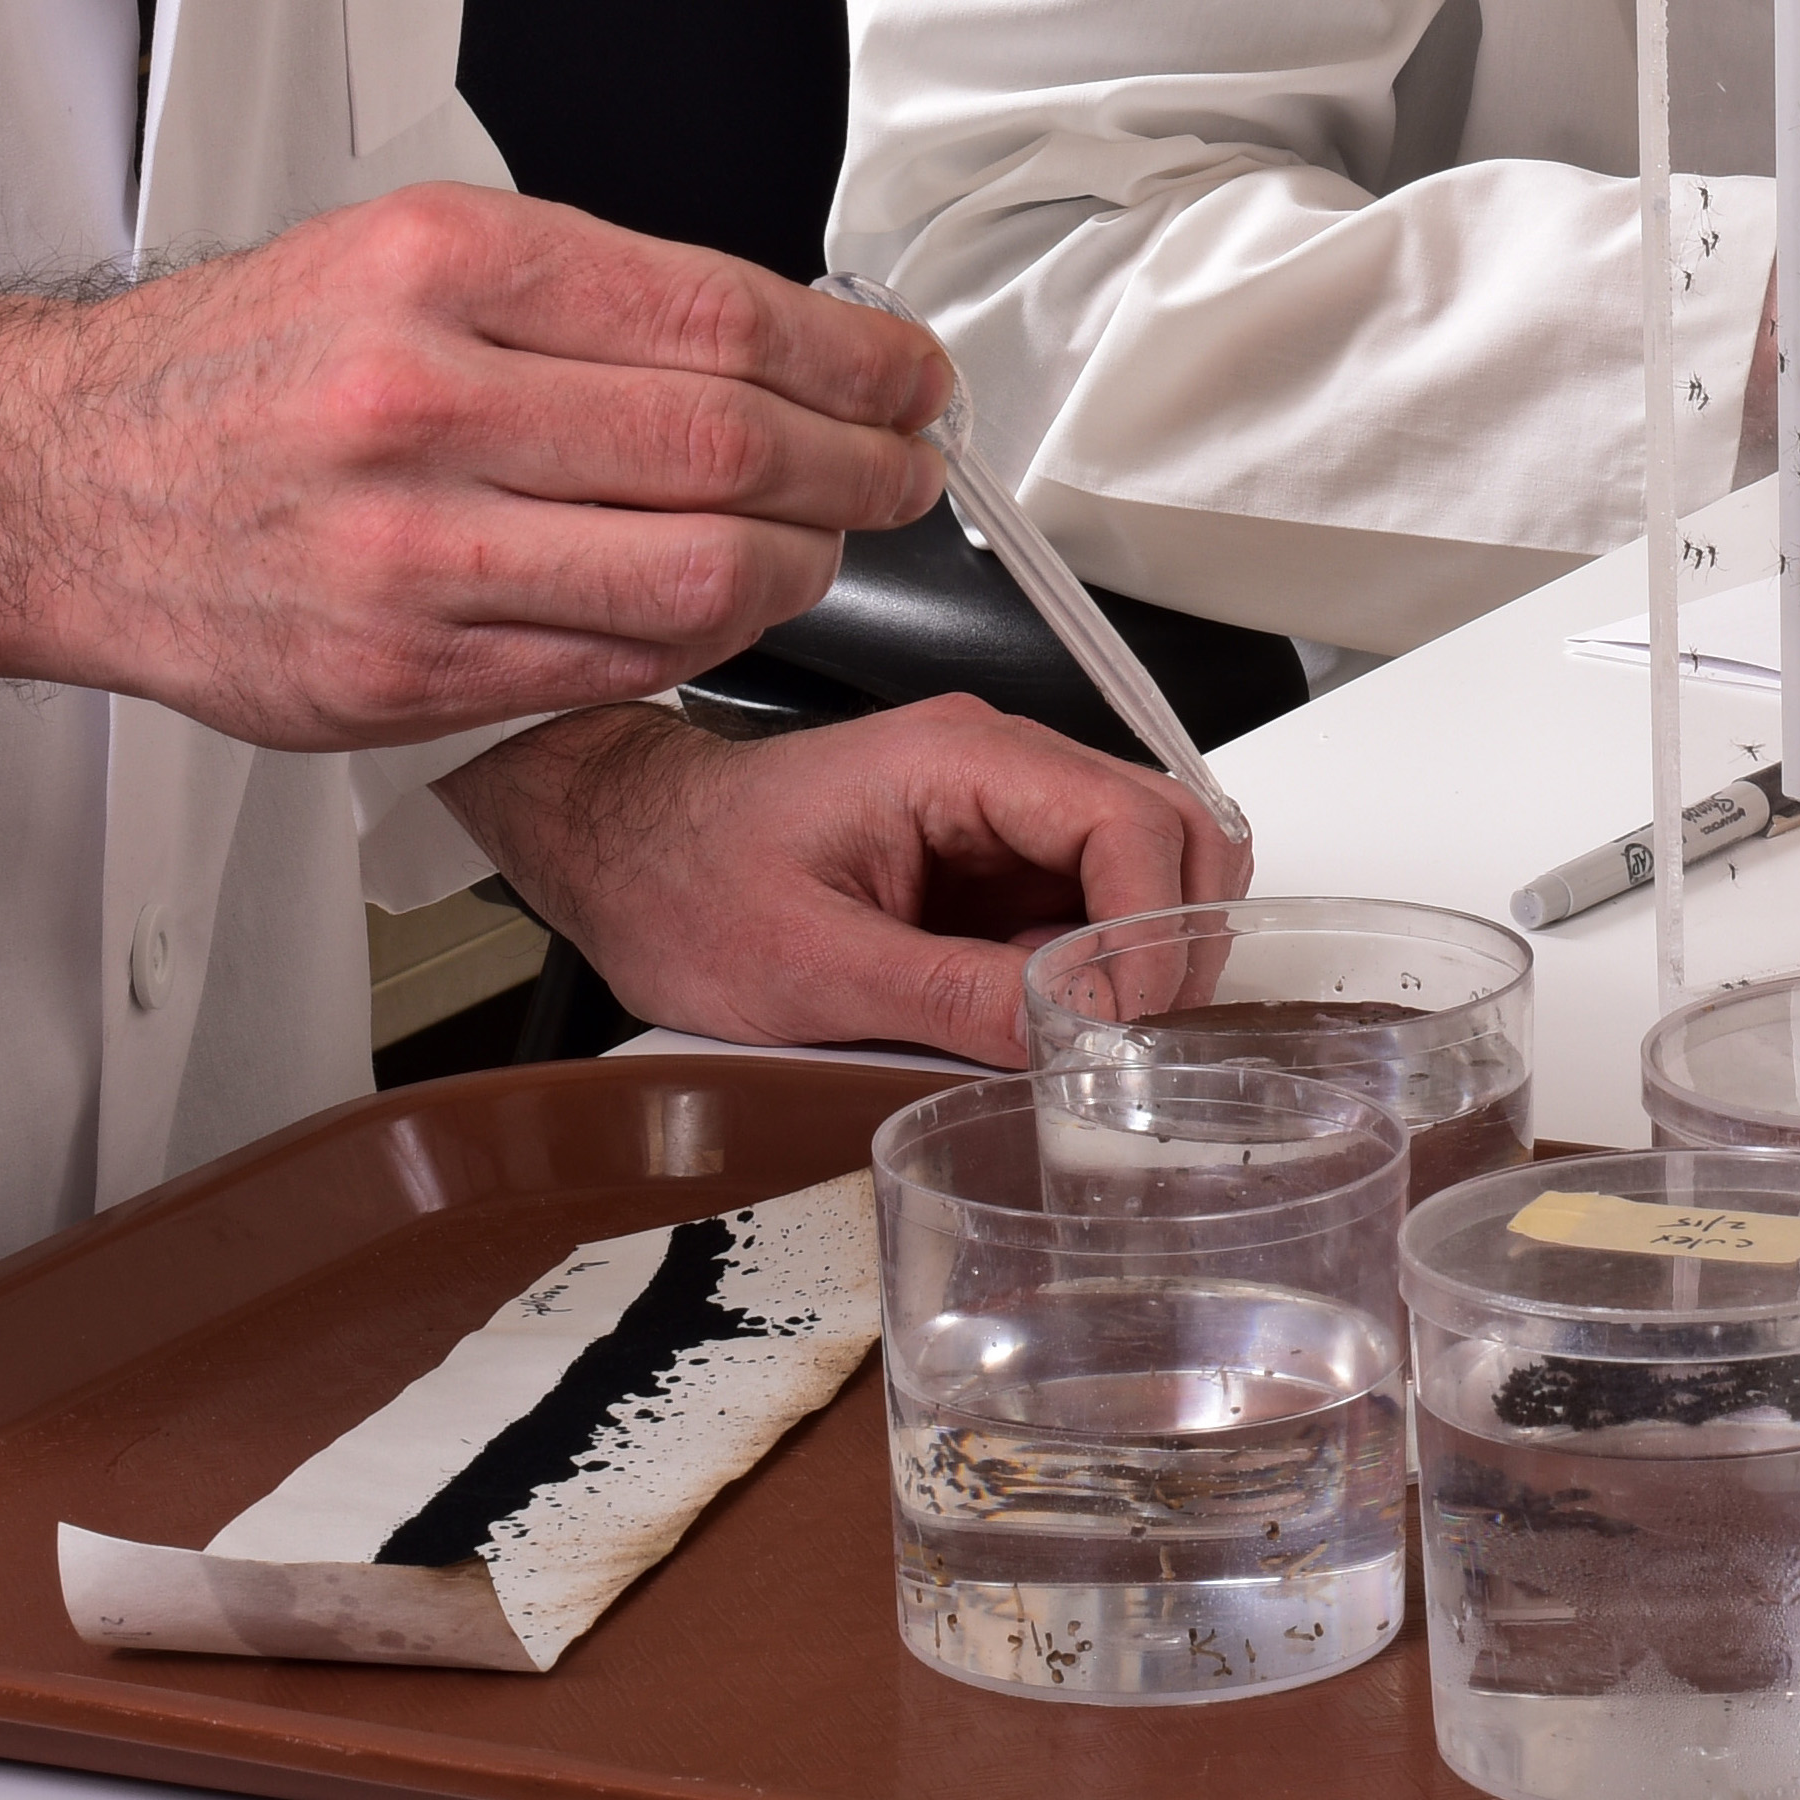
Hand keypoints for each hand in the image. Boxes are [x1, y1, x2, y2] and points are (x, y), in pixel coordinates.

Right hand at [0, 186, 953, 747]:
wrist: (62, 480)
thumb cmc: (234, 371)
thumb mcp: (394, 252)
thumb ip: (574, 295)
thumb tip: (770, 340)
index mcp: (437, 269)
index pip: (715, 315)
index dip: (852, 355)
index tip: (906, 372)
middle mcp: (423, 403)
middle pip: (726, 444)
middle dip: (857, 463)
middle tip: (905, 463)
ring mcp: (411, 552)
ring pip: (693, 576)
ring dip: (800, 564)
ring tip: (829, 540)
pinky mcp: (400, 671)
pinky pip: (612, 667)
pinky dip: (699, 640)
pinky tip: (720, 606)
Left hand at [440, 698, 1247, 1065]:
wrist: (624, 852)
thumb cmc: (686, 880)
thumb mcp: (808, 965)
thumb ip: (949, 997)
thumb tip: (1068, 1035)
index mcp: (959, 759)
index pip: (1128, 821)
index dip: (1151, 933)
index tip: (1124, 1026)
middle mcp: (998, 767)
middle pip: (1171, 830)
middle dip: (1174, 940)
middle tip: (1133, 1041)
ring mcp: (1003, 810)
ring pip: (1146, 865)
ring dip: (1144, 954)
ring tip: (1085, 1032)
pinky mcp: (994, 860)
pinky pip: (1090, 904)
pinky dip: (1101, 969)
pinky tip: (1045, 1018)